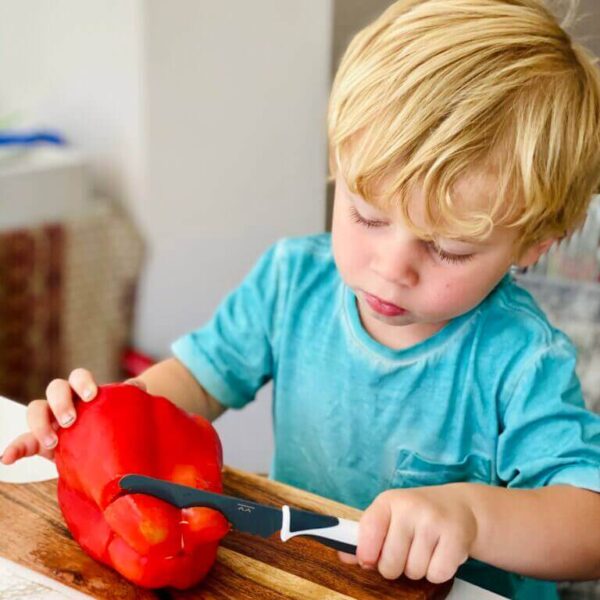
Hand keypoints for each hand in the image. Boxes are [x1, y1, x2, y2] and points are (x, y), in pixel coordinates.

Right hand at [0, 369, 145, 464]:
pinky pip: (22, 442)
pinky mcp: (39, 441)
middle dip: (60, 402)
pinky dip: (13, 448)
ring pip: (36, 410)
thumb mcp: (121, 411)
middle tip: (70, 420)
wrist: (103, 442)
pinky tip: (7, 458)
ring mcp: (50, 420)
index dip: (83, 382)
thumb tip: (137, 387)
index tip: (92, 395)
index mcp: (84, 390)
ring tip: (52, 442)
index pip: (78, 377)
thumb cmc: (112, 421)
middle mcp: (64, 400)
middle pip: (54, 388)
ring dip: (40, 423)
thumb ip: (129, 398)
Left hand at [338, 484, 476, 583]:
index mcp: (388, 501)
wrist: (458, 505)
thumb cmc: (416, 515)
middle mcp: (410, 507)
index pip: (368, 532)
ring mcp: (433, 520)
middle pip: (390, 563)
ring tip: (426, 548)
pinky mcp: (455, 536)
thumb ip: (366, 536)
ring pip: (414, 572)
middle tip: (405, 551)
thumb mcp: (389, 516)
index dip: (366, 554)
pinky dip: (438, 571)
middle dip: (395, 566)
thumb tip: (343, 556)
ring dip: (418, 568)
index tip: (368, 561)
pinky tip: (440, 552)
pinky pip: (437, 574)